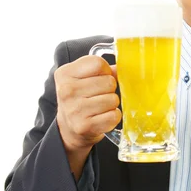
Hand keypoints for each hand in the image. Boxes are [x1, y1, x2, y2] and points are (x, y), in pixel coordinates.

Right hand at [54, 55, 119, 178]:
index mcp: (65, 74)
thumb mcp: (84, 77)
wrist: (70, 125)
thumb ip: (104, 69)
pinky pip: (114, 115)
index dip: (105, 71)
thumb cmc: (81, 96)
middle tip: (99, 94)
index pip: (98, 64)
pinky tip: (102, 116)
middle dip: (110, 88)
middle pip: (109, 82)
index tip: (100, 77)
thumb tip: (125, 69)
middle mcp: (66, 91)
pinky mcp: (84, 126)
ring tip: (100, 105)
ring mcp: (74, 110)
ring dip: (111, 103)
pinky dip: (113, 116)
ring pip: (113, 99)